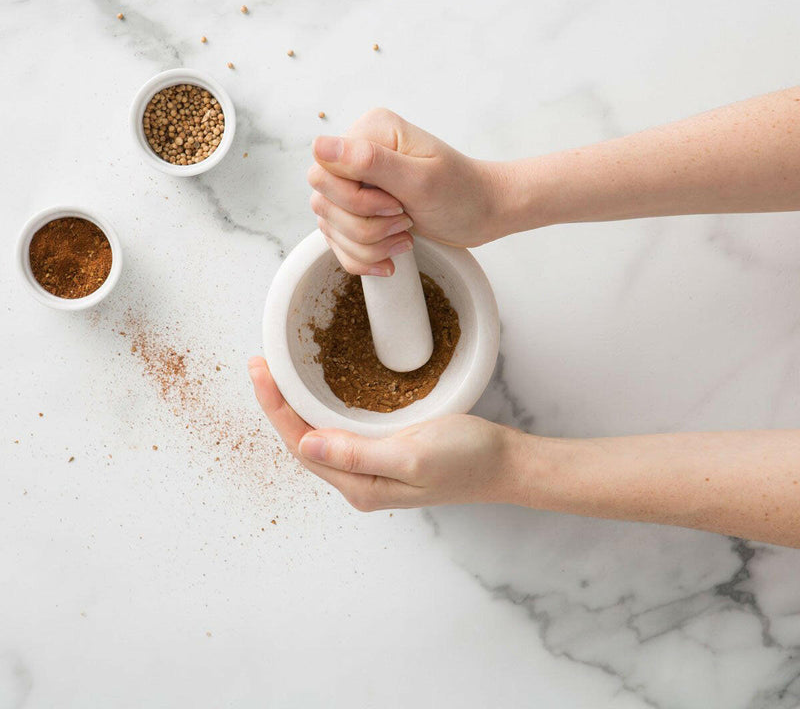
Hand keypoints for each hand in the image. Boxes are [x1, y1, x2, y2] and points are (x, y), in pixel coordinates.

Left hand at [248, 356, 519, 509]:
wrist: (505, 463)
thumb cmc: (467, 458)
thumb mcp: (412, 454)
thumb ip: (357, 453)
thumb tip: (306, 442)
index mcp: (360, 486)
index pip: (301, 446)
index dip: (275, 408)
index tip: (259, 370)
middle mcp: (359, 482)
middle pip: (303, 442)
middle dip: (278, 405)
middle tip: (260, 365)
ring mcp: (371, 470)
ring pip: (319, 437)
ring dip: (296, 407)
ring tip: (279, 374)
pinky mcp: (384, 455)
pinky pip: (340, 432)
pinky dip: (322, 409)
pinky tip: (318, 392)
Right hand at [308, 108, 505, 275]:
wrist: (484, 214)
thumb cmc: (462, 193)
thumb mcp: (420, 179)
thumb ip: (369, 161)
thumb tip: (319, 145)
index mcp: (369, 132)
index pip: (324, 172)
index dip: (354, 201)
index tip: (396, 207)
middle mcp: (356, 154)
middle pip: (323, 202)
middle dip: (363, 226)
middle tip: (404, 222)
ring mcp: (354, 184)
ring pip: (330, 226)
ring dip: (368, 246)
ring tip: (405, 239)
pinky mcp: (357, 210)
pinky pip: (339, 243)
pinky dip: (365, 258)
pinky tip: (392, 257)